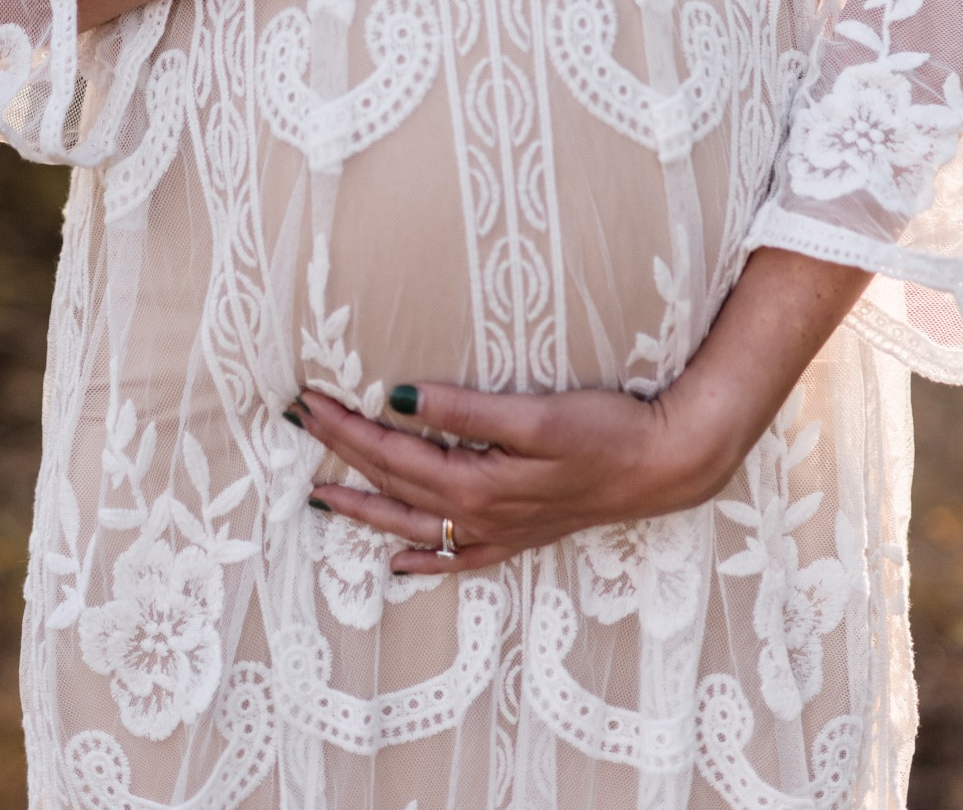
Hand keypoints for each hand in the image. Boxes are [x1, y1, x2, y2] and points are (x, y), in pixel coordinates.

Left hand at [295, 380, 718, 574]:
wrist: (663, 468)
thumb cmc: (605, 431)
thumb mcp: (533, 415)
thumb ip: (464, 410)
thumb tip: (398, 399)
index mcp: (474, 483)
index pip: (391, 450)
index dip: (346, 425)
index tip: (309, 399)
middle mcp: (477, 516)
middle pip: (392, 483)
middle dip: (341, 453)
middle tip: (298, 424)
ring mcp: (497, 532)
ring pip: (411, 524)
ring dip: (364, 507)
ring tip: (321, 498)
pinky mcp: (518, 537)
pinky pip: (454, 557)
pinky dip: (420, 559)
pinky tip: (397, 562)